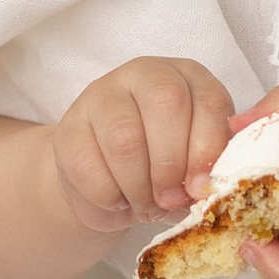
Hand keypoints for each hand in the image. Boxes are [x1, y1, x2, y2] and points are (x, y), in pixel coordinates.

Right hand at [48, 58, 234, 238]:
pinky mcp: (68, 127)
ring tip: (144, 205)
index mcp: (189, 78)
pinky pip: (88, 166)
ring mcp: (101, 95)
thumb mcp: (194, 166)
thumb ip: (209, 169)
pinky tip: (116, 200)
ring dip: (139, 186)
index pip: (209, 101)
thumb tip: (209, 186)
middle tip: (168, 200)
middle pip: (166, 103)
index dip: (208, 149)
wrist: (107, 185)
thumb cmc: (162, 170)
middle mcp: (145, 74)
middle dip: (171, 164)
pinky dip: (108, 197)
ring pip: (124, 137)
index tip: (200, 188)